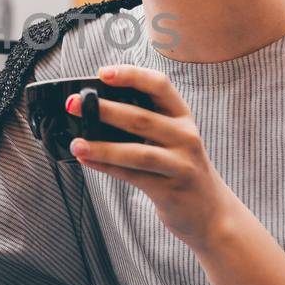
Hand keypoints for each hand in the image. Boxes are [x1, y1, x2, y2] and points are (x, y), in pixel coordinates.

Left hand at [67, 64, 234, 252]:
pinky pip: (133, 176)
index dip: (131, 75)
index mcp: (183, 117)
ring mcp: (180, 164)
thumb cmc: (180, 168)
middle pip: (141, 118)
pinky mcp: (170, 190)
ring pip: (136, 152)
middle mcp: (186, 136)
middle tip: (73, 104)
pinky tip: (87, 160)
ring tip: (77, 143)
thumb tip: (93, 111)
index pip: (159, 85)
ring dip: (102, 147)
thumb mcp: (172, 138)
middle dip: (104, 109)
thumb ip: (145, 122)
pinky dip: (107, 167)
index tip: (103, 72)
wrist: (210, 212)